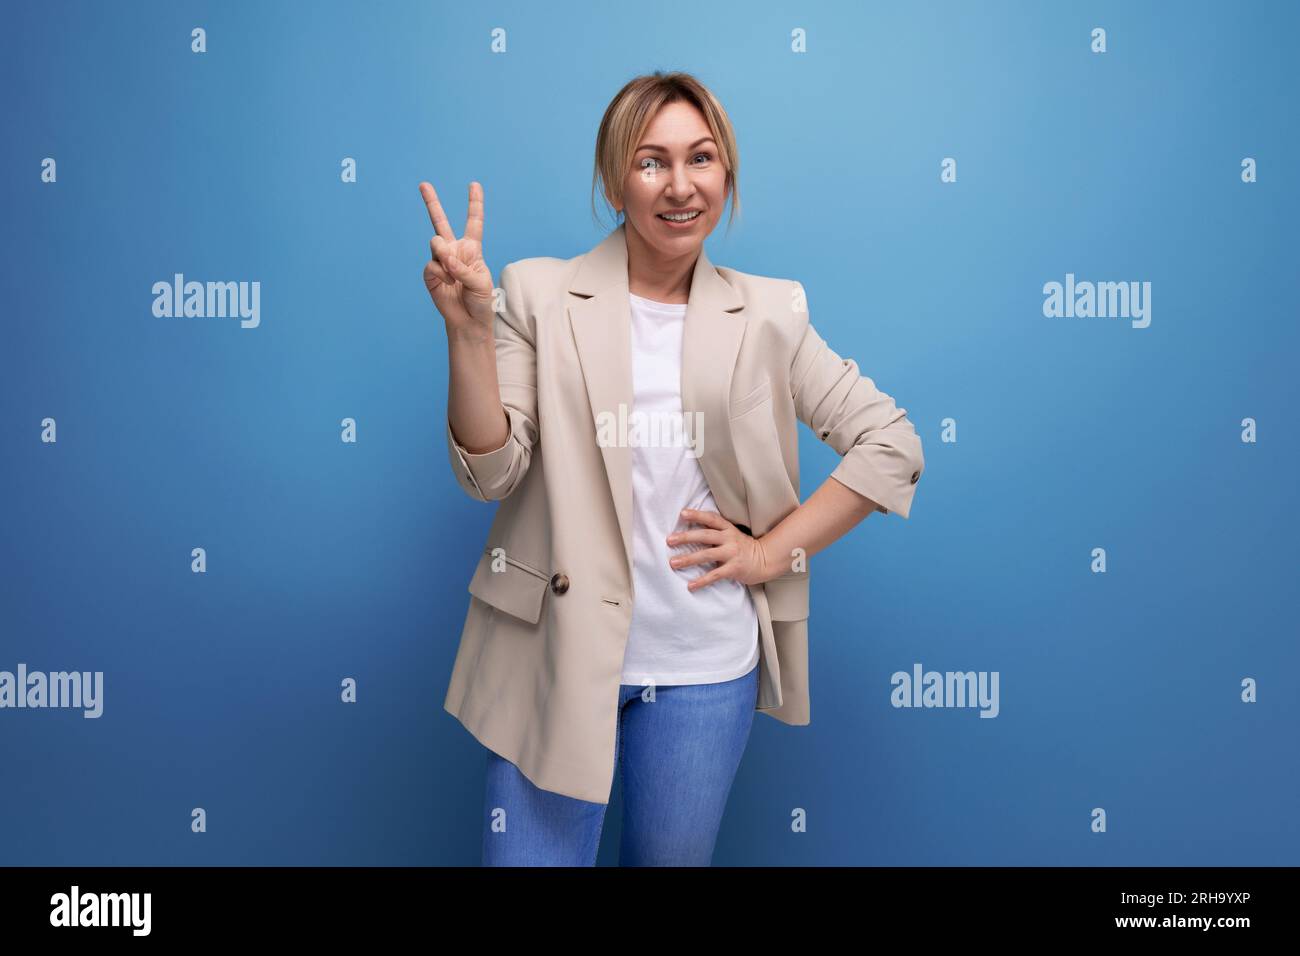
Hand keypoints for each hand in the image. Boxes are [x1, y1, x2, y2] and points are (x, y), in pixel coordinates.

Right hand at [418, 181, 496, 339]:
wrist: (468, 320)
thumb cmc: (480, 300)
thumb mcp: (480, 282)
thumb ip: (463, 267)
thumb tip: (443, 257)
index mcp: (472, 248)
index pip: (474, 222)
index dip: (474, 203)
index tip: (474, 185)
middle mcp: (454, 250)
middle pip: (441, 222)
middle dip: (431, 202)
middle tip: (423, 184)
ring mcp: (441, 261)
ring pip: (436, 243)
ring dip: (445, 256)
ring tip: (453, 273)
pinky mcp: (430, 273)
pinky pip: (432, 265)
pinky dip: (442, 274)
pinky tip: (448, 284)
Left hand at [666, 508, 773, 590]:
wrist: (766, 560)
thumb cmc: (744, 548)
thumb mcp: (732, 535)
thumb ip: (716, 532)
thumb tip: (691, 532)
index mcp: (728, 529)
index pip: (711, 519)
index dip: (697, 515)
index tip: (682, 514)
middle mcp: (729, 539)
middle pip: (705, 535)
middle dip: (686, 537)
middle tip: (670, 540)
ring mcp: (732, 554)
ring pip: (706, 555)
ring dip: (688, 559)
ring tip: (673, 563)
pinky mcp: (734, 569)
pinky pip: (715, 575)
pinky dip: (702, 581)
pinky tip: (690, 585)